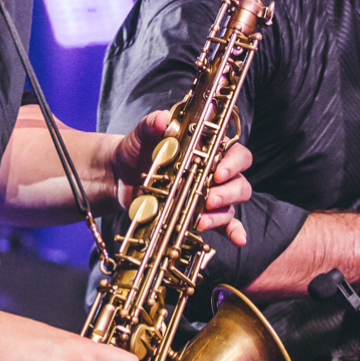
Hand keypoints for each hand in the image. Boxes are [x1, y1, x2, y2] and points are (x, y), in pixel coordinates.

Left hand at [107, 109, 253, 247]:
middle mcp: (215, 172)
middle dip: (228, 192)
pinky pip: (225, 224)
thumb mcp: (142, 134)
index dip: (232, 163)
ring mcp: (210, 195)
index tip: (218, 172)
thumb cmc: (137, 149)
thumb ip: (153, 124)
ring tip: (201, 221)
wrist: (120, 175)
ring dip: (221, 214)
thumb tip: (163, 120)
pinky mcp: (201, 214)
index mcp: (209, 149)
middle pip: (239, 182)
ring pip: (232, 205)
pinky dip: (234, 231)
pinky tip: (239, 240)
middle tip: (210, 199)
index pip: (235, 153)